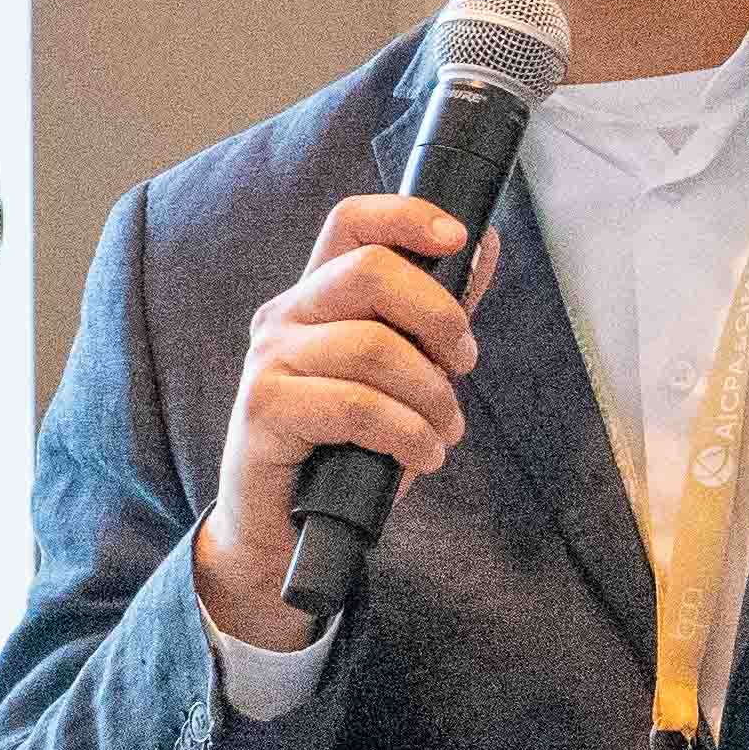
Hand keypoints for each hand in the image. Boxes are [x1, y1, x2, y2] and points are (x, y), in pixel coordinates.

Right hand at [194, 191, 492, 648]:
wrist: (281, 532)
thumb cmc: (343, 451)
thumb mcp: (400, 378)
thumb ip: (434, 316)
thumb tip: (484, 246)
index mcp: (315, 298)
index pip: (351, 222)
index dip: (406, 216)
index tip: (459, 237)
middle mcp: (284, 317)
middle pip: (370, 271)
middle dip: (439, 317)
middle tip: (464, 366)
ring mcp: (269, 362)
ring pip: (373, 347)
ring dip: (432, 396)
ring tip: (444, 432)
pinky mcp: (264, 412)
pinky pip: (357, 407)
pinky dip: (407, 433)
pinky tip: (421, 455)